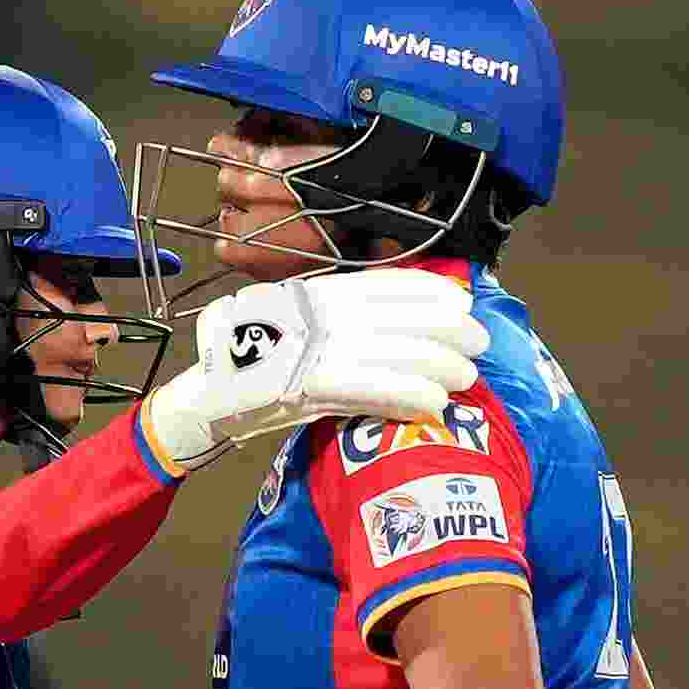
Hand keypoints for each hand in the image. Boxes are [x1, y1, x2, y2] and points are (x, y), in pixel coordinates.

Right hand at [143, 268, 488, 471]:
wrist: (208, 394)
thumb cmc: (254, 363)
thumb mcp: (300, 327)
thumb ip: (341, 324)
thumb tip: (396, 329)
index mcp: (321, 294)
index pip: (389, 284)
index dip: (431, 293)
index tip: (462, 303)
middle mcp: (325, 314)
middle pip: (405, 316)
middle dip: (450, 329)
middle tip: (479, 343)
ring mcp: (319, 346)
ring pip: (400, 351)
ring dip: (442, 365)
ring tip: (465, 378)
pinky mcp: (313, 383)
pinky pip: (376, 385)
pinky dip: (411, 394)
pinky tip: (435, 403)